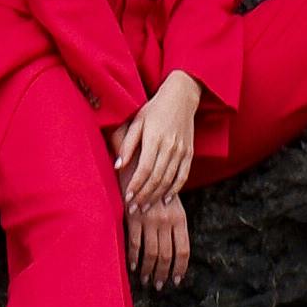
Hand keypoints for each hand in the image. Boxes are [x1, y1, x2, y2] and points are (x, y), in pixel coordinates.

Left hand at [111, 78, 199, 212]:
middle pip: (157, 178)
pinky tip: (165, 199)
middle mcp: (169, 146)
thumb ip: (127, 144)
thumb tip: (117, 166)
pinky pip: (183, 176)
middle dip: (144, 196)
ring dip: (157, 196)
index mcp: (154, 138)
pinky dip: (175, 190)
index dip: (136, 185)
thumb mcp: (137, 121)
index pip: (144, 169)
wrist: (181, 97)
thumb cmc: (154, 109)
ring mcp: (181, 151)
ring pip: (169, 180)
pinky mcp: (189, 153)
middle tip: (134, 209)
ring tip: (145, 207)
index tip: (127, 198)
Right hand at [127, 190, 191, 292]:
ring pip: (151, 253)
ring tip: (146, 279)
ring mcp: (150, 219)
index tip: (176, 279)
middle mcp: (167, 220)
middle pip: (167, 255)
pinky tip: (132, 265)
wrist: (139, 166)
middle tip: (159, 285)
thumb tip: (174, 249)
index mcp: (180, 218)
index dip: (180, 267)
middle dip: (163, 273)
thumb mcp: (172, 203)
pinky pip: (134, 244)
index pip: (183, 250)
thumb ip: (174, 223)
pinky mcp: (133, 217)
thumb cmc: (156, 186)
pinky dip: (133, 257)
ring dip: (148, 270)